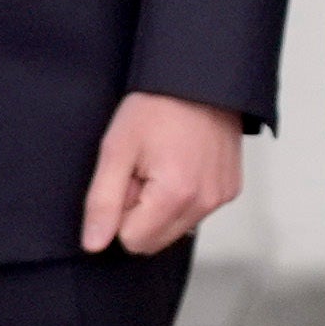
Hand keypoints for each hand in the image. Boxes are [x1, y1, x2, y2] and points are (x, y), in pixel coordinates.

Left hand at [83, 92, 249, 256]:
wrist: (198, 81)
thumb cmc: (157, 107)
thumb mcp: (116, 150)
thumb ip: (103, 203)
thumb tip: (94, 244)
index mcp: (175, 195)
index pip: (132, 241)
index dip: (121, 213)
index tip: (128, 179)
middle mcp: (204, 202)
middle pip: (155, 241)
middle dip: (141, 214)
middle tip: (143, 173)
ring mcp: (221, 197)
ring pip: (175, 229)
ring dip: (161, 206)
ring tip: (162, 165)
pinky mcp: (230, 190)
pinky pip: (195, 213)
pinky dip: (182, 196)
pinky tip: (181, 165)